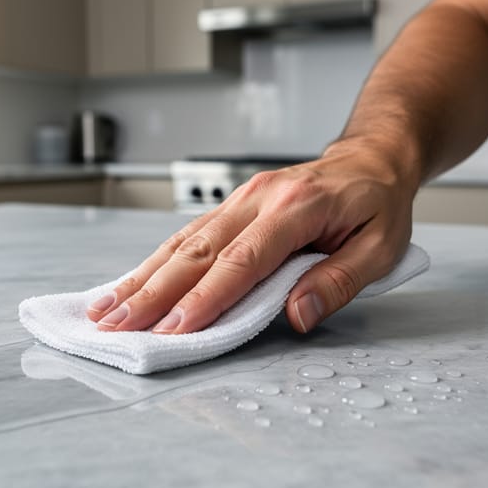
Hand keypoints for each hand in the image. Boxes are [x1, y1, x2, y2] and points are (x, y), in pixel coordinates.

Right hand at [86, 141, 419, 333]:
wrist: (370, 158)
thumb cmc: (376, 204)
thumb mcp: (381, 247)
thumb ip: (339, 281)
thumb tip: (297, 314)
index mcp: (297, 207)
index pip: (243, 260)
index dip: (206, 298)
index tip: (175, 328)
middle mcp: (259, 198)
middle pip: (197, 250)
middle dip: (153, 292)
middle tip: (119, 325)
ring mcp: (241, 199)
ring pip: (182, 241)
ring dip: (142, 277)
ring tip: (106, 309)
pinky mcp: (232, 206)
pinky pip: (188, 235)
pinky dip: (155, 262)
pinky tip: (131, 283)